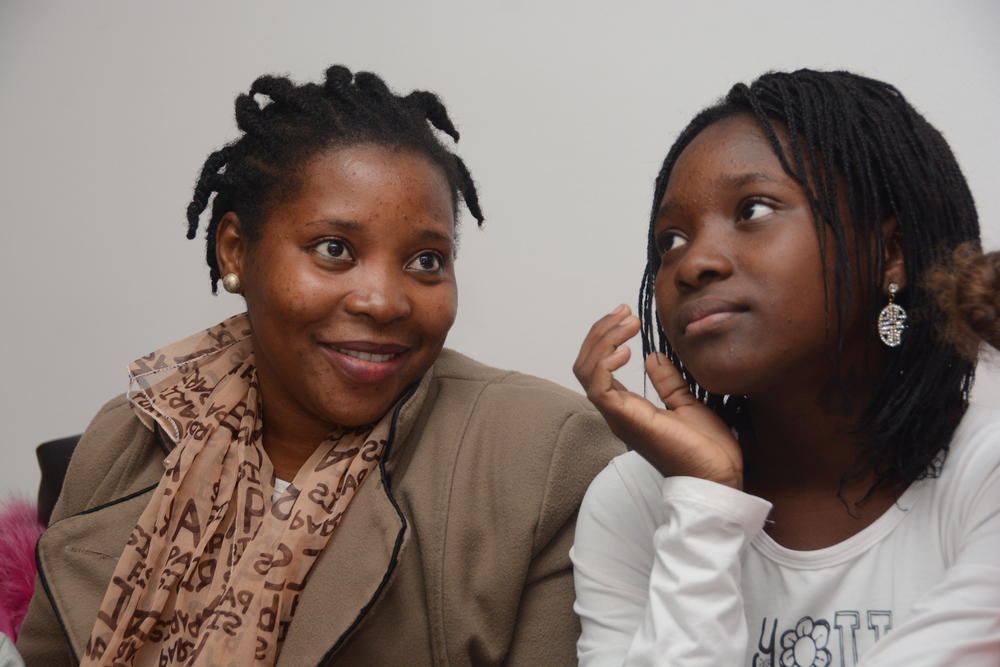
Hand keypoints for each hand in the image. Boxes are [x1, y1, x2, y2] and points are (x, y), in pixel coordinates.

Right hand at [573, 305, 743, 488]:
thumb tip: (652, 358)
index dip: (606, 339)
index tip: (627, 317)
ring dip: (602, 340)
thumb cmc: (705, 450)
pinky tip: (625, 349)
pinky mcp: (626, 419)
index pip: (598, 368)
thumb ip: (667, 382)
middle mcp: (617, 412)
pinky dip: (604, 362)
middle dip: (600, 333)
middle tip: (624, 312)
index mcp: (628, 408)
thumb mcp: (687, 404)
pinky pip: (598, 387)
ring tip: (626, 322)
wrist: (717, 477)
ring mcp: (618, 416)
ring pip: (587, 371)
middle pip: (586, 365)